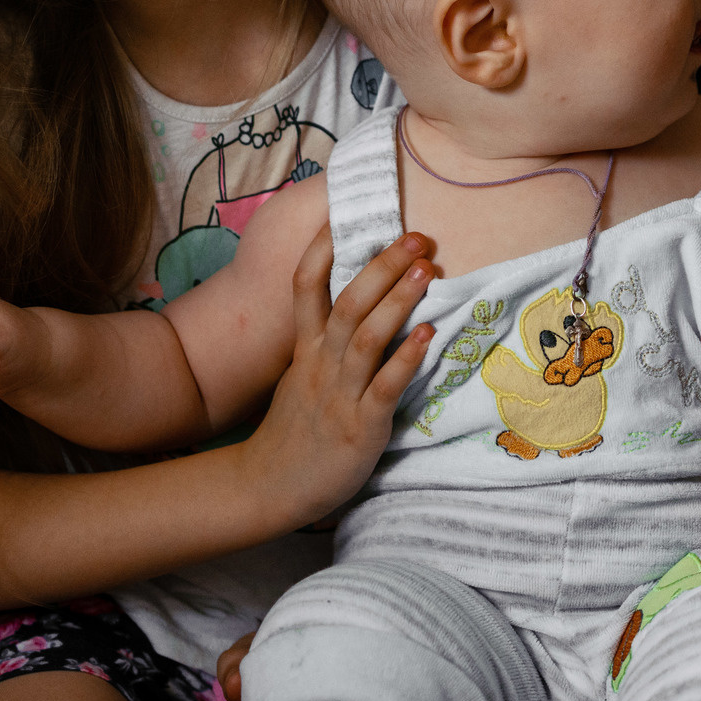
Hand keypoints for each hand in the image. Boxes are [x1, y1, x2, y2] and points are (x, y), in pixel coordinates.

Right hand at [241, 226, 435, 525]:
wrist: (272, 486)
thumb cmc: (296, 429)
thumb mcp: (302, 375)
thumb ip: (324, 342)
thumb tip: (358, 307)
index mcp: (305, 348)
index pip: (305, 286)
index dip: (322, 248)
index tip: (343, 213)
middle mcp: (320, 363)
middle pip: (347, 302)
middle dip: (382, 266)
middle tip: (416, 237)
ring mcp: (339, 393)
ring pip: (365, 337)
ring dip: (397, 301)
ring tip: (427, 270)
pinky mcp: (359, 426)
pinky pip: (384, 387)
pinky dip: (405, 359)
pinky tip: (428, 335)